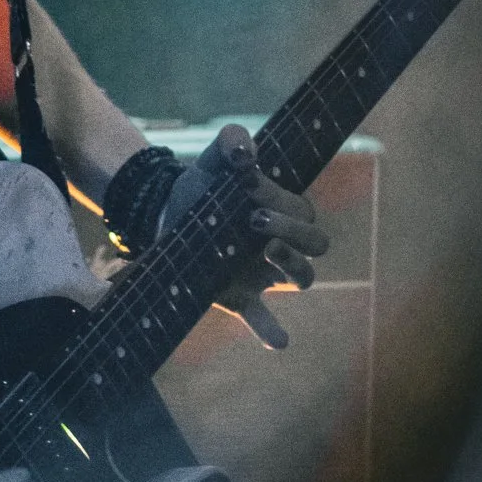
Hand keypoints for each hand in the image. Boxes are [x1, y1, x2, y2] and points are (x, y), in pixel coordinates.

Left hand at [158, 123, 327, 348]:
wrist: (166, 213)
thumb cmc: (203, 184)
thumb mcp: (213, 157)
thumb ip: (232, 140)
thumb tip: (245, 153)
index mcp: (284, 211)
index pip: (301, 208)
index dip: (280, 198)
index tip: (246, 184)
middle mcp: (282, 244)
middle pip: (315, 243)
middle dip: (292, 230)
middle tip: (254, 221)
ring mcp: (263, 274)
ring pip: (303, 277)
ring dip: (292, 265)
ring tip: (266, 251)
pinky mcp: (239, 297)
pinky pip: (262, 318)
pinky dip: (272, 330)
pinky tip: (278, 341)